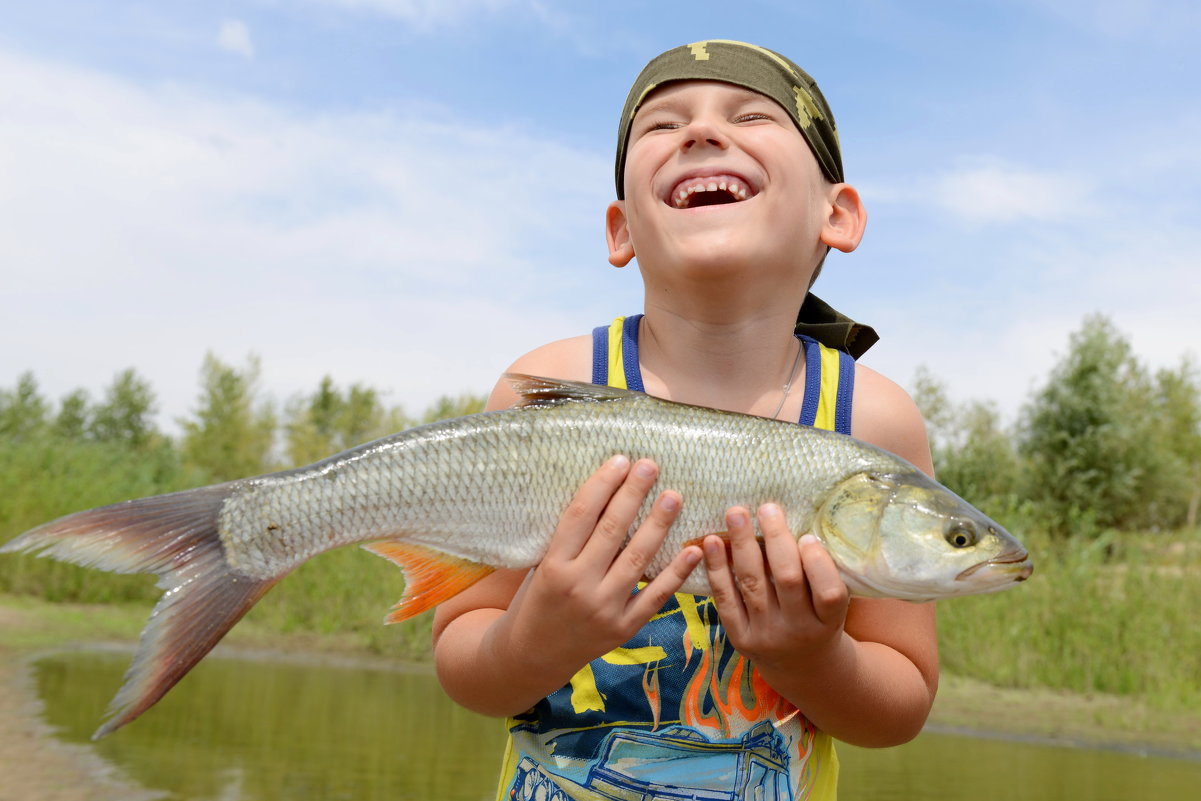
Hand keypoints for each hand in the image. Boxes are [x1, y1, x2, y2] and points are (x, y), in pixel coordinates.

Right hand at [498, 455, 701, 678]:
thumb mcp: (540, 564)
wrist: (531, 656)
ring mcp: (603, 609)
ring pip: (637, 559)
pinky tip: (693, 550)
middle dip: (634, 494)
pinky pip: (655, 596)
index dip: (603, 484)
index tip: (620, 459)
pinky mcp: (623, 629)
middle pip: (612, 530)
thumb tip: (605, 493)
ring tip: (674, 497)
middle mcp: (578, 586)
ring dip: (659, 525)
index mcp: (553, 565)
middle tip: (651, 466)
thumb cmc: (536, 599)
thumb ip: (568, 538)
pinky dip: (676, 573)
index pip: (581, 515)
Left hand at [702, 503, 849, 669]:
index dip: (818, 563)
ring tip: (736, 514)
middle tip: (767, 507)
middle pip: (786, 581)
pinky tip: (710, 543)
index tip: (808, 536)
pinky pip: (725, 599)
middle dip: (776, 540)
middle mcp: (798, 630)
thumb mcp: (831, 605)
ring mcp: (766, 636)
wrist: (802, 668)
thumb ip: (820, 573)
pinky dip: (717, 569)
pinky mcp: (739, 638)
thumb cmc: (819, 621)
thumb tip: (794, 521)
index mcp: (829, 621)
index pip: (828, 593)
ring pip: (752, 585)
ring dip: (742, 545)